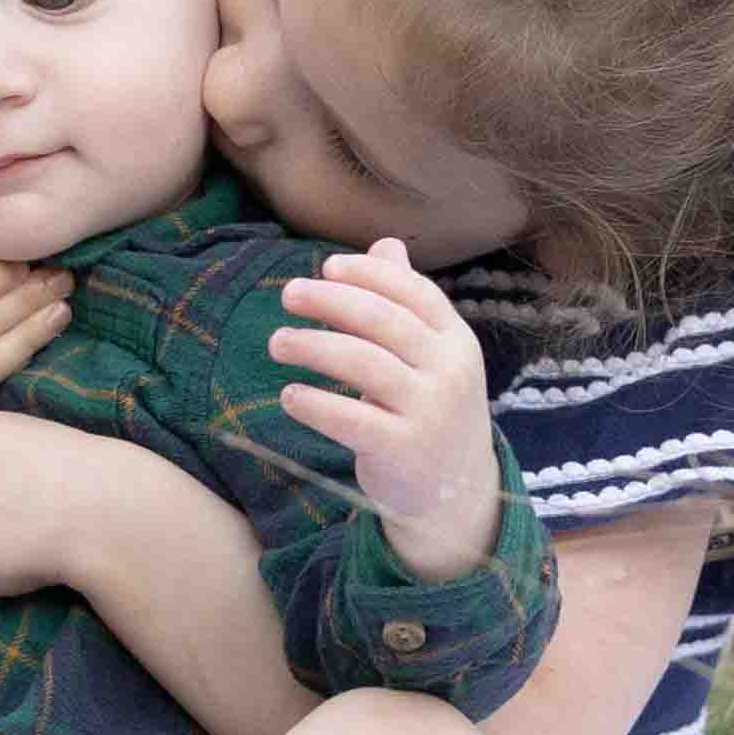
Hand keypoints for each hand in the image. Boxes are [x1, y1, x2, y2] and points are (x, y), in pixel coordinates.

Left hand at [271, 242, 503, 582]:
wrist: (455, 490)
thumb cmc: (429, 408)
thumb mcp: (430, 356)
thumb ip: (405, 304)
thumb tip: (385, 244)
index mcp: (456, 341)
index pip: (413, 292)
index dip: (368, 275)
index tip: (326, 268)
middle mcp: (449, 372)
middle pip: (383, 321)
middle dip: (331, 301)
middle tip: (289, 294)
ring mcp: (429, 412)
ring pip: (362, 364)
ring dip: (312, 346)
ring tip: (277, 343)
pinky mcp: (403, 450)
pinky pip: (350, 419)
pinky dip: (314, 403)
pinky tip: (289, 395)